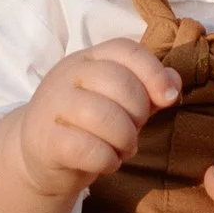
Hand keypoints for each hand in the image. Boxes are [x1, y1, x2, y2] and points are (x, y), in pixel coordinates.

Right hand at [0, 43, 179, 212]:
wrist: (39, 156)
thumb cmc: (88, 125)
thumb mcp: (118, 103)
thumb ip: (147, 90)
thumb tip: (174, 82)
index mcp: (89, 58)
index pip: (125, 50)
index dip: (153, 72)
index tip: (169, 99)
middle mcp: (67, 74)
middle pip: (118, 81)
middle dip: (138, 112)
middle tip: (135, 131)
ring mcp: (51, 104)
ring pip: (102, 115)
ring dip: (124, 139)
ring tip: (124, 149)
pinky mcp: (44, 139)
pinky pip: (86, 148)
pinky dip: (107, 159)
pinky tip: (107, 162)